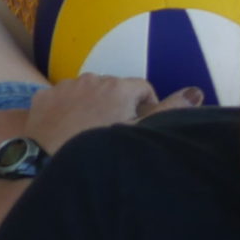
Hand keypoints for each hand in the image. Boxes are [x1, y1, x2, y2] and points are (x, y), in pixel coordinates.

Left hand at [24, 75, 200, 154]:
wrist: (49, 160)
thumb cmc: (99, 148)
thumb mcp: (140, 132)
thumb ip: (169, 110)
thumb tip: (195, 91)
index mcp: (118, 86)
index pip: (143, 88)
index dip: (146, 106)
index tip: (140, 125)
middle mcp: (90, 78)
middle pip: (114, 88)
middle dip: (119, 104)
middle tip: (115, 130)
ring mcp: (64, 86)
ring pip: (87, 91)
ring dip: (93, 104)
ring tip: (91, 130)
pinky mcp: (43, 96)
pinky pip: (63, 97)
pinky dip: (68, 108)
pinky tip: (68, 129)